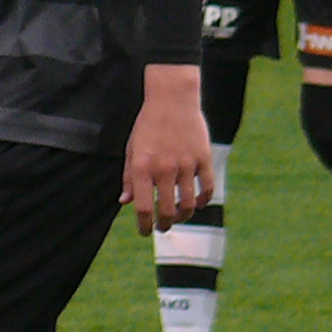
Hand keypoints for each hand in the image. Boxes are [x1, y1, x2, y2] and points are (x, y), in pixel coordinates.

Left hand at [122, 64, 212, 236]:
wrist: (172, 99)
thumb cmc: (147, 125)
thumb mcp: (131, 149)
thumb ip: (129, 178)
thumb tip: (125, 203)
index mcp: (142, 167)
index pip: (143, 208)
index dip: (144, 225)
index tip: (145, 232)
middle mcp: (164, 168)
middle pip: (167, 211)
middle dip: (165, 224)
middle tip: (163, 227)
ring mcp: (186, 164)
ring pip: (188, 204)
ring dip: (183, 216)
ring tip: (178, 217)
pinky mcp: (203, 158)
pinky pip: (207, 188)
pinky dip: (202, 201)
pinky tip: (197, 203)